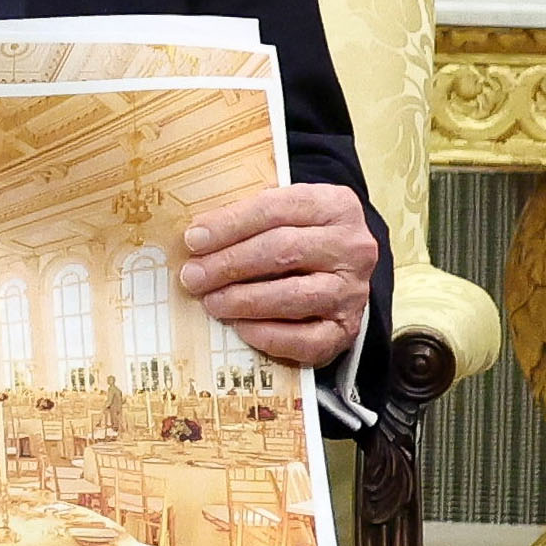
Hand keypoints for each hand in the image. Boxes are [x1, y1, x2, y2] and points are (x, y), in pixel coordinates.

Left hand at [177, 181, 375, 368]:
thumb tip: (200, 237)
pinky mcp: (346, 330)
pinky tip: (241, 327)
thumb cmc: (302, 239)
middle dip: (229, 263)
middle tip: (194, 276)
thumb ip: (250, 217)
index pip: (276, 209)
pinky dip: (267, 335)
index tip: (194, 239)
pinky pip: (304, 339)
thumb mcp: (286, 213)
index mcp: (336, 206)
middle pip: (282, 250)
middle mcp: (352, 248)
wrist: (342, 274)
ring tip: (211, 301)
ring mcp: (352, 291)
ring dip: (243, 300)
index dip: (230, 224)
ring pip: (292, 296)